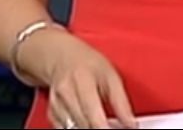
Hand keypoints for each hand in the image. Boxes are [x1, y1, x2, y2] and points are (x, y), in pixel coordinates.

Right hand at [21, 29, 137, 128]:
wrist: (62, 58)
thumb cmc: (89, 64)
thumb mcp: (111, 76)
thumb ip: (121, 101)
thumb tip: (130, 123)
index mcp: (82, 80)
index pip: (92, 111)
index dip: (104, 127)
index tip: (119, 128)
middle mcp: (65, 93)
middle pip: (84, 123)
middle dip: (100, 128)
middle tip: (113, 126)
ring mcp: (56, 104)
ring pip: (74, 128)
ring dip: (90, 128)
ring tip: (102, 123)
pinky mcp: (52, 113)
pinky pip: (65, 128)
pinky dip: (80, 128)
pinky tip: (89, 123)